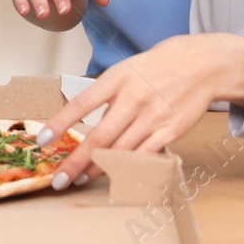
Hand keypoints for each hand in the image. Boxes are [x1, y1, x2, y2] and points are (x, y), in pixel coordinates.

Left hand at [39, 34, 243, 186]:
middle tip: (58, 178)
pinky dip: (128, 168)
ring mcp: (153, 116)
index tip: (42, 141)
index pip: (81, 104)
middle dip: (75, 161)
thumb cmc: (156, 66)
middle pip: (99, 137)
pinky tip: (115, 176)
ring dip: (98, 168)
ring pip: (120, 151)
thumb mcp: (125, 70)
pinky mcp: (170, 131)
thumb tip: (83, 120)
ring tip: (80, 179)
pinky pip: (145, 155)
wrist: (200, 64)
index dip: (60, 124)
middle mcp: (133, 98)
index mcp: (117, 79)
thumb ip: (105, 94)